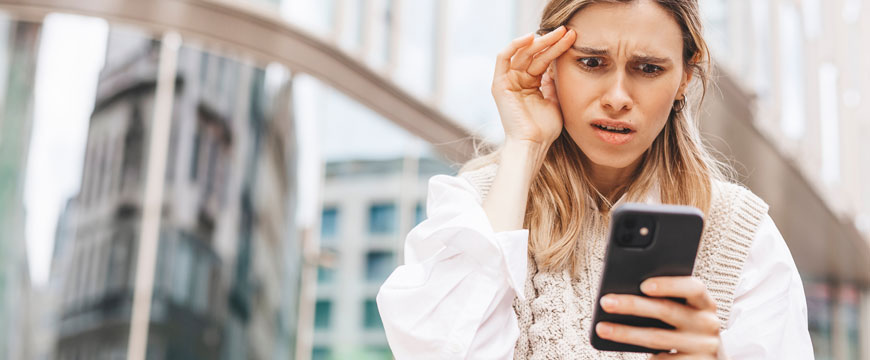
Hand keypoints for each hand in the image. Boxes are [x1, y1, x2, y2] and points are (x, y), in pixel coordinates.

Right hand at [491, 26, 575, 146]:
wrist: (533, 143)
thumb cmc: (545, 129)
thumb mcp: (555, 100)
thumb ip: (553, 82)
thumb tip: (557, 64)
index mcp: (530, 84)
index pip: (543, 60)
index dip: (557, 48)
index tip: (573, 38)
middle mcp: (517, 80)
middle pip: (534, 54)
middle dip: (551, 41)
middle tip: (567, 31)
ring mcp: (508, 81)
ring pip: (522, 53)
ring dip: (539, 41)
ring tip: (556, 33)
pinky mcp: (499, 84)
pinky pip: (503, 58)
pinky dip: (514, 45)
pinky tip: (531, 38)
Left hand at [595, 276, 722, 358]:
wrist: (704, 359)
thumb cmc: (685, 328)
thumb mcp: (684, 312)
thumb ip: (666, 300)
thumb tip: (625, 293)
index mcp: (705, 303)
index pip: (693, 287)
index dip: (669, 285)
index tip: (643, 285)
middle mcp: (708, 323)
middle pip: (667, 310)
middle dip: (632, 305)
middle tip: (606, 302)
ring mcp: (703, 347)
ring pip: (657, 337)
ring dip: (626, 332)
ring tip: (603, 328)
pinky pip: (661, 359)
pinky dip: (641, 353)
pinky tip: (618, 348)